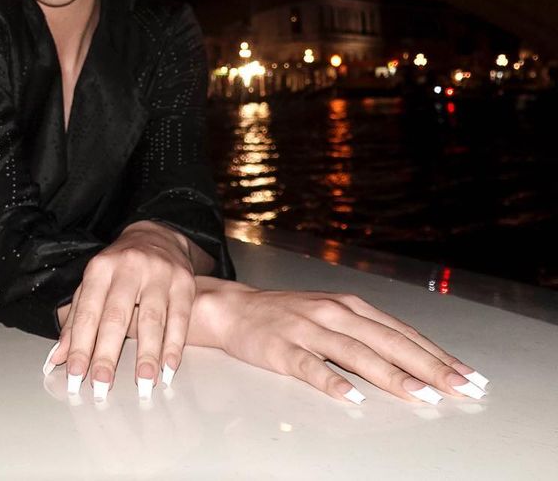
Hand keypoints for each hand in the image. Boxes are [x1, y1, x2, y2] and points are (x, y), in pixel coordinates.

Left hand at [49, 220, 196, 399]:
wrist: (157, 235)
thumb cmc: (120, 267)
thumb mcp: (94, 284)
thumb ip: (76, 320)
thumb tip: (58, 358)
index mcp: (100, 268)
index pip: (88, 312)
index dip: (81, 345)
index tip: (76, 374)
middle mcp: (128, 267)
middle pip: (116, 315)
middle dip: (108, 353)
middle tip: (102, 383)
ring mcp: (158, 273)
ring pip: (152, 318)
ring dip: (146, 354)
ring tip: (142, 382)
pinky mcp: (184, 282)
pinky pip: (179, 317)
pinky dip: (174, 345)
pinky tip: (169, 368)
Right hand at [192, 279, 489, 402]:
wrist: (233, 308)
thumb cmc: (289, 316)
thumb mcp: (333, 316)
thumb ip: (369, 335)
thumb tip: (418, 362)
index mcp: (349, 306)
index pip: (402, 333)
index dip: (437, 355)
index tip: (468, 377)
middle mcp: (333, 314)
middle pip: (387, 342)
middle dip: (427, 367)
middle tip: (459, 389)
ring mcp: (307, 330)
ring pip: (355, 354)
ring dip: (390, 375)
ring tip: (419, 395)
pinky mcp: (280, 348)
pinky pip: (309, 366)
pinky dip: (331, 380)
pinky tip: (351, 396)